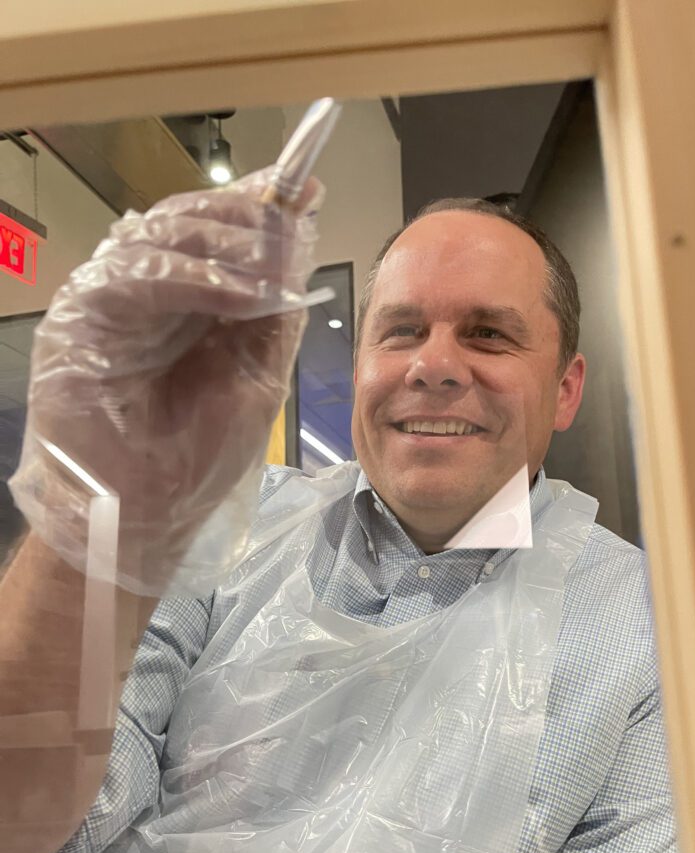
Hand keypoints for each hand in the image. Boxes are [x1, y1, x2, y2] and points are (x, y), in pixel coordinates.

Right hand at [9, 169, 322, 594]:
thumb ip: (274, 314)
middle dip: (246, 218)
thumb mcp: (257, 376)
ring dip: (226, 243)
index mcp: (185, 302)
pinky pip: (136, 276)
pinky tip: (242, 294)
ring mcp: (111, 300)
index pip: (214, 232)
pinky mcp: (80, 319)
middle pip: (188, 221)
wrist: (150, 514)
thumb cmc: (199, 455)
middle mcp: (145, 290)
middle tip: (290, 224)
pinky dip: (193, 278)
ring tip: (274, 265)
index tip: (303, 186)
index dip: (256, 206)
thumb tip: (298, 246)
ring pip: (161, 235)